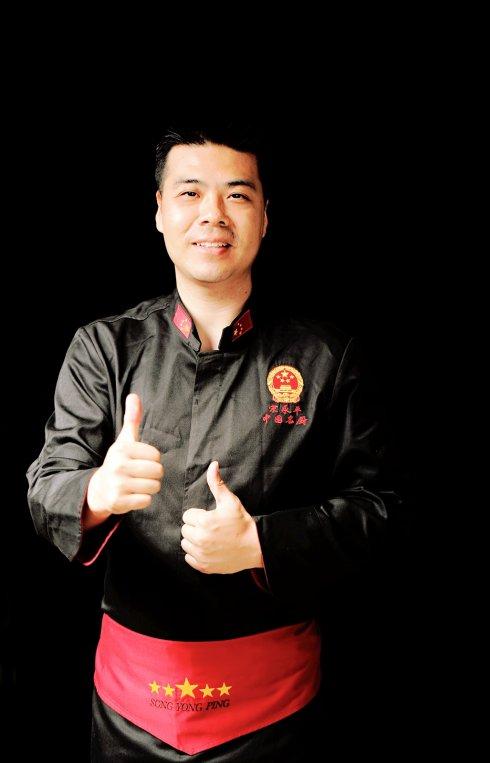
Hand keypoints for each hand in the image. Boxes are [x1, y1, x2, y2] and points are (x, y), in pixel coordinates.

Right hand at [86, 393, 163, 518]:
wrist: (98, 488)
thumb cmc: (118, 461)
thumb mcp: (124, 440)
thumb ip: (132, 419)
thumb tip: (134, 395)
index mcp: (122, 449)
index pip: (156, 455)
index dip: (152, 460)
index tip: (140, 461)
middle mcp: (118, 466)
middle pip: (158, 471)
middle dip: (153, 474)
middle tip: (140, 474)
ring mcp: (117, 485)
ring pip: (154, 487)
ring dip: (150, 487)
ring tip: (137, 484)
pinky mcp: (118, 502)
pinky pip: (146, 501)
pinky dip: (143, 500)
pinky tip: (132, 495)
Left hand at [180, 461, 263, 573]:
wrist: (255, 546)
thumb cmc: (242, 522)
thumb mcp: (230, 501)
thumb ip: (217, 484)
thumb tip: (212, 465)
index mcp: (204, 522)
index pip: (187, 515)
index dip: (199, 515)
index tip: (210, 517)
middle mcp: (200, 539)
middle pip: (185, 529)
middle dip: (195, 527)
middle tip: (210, 527)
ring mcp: (202, 554)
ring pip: (185, 544)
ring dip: (194, 540)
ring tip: (209, 537)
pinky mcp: (204, 566)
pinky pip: (189, 558)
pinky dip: (195, 554)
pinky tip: (208, 549)